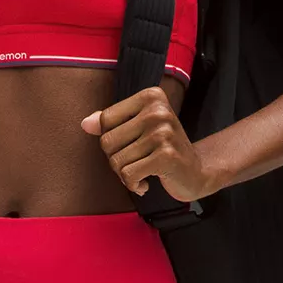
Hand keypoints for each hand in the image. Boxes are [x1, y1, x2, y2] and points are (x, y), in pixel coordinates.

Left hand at [81, 86, 215, 202]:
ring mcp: (163, 133)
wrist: (197, 171)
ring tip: (143, 172)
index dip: (111, 140)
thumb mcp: (138, 129)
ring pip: (116, 162)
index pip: (105, 120)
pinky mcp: (166, 156)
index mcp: (150, 97)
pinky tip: (147, 183)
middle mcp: (157, 111)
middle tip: (137, 163)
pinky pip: (128, 176)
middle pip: (107, 142)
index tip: (131, 146)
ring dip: (126, 175)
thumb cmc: (163, 149)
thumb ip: (111, 124)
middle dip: (116, 160)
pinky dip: (134, 185)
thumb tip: (85, 123)